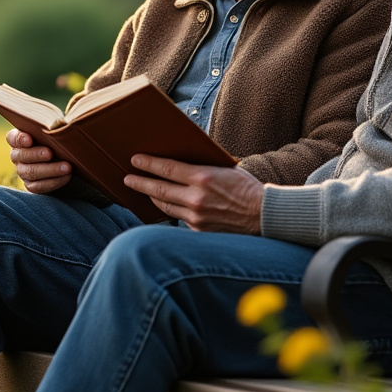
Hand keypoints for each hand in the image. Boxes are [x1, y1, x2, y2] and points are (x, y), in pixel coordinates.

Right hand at [7, 129, 72, 193]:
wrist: (61, 158)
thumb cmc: (54, 139)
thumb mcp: (52, 130)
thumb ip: (51, 126)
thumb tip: (61, 124)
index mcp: (18, 140)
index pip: (13, 138)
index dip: (20, 139)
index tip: (29, 139)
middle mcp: (17, 156)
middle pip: (22, 156)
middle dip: (36, 154)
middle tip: (50, 153)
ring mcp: (23, 172)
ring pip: (32, 172)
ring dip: (50, 170)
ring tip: (67, 167)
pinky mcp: (31, 185)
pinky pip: (39, 186)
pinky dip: (54, 182)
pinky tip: (66, 176)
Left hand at [123, 154, 264, 233]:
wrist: (264, 215)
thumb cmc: (246, 187)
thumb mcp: (224, 169)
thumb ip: (201, 167)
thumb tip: (177, 162)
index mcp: (203, 178)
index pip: (166, 169)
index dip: (148, 164)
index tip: (134, 160)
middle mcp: (196, 198)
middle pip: (159, 189)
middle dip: (140, 183)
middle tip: (127, 178)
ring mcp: (196, 217)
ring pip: (165, 206)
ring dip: (152, 197)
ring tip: (142, 190)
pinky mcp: (199, 231)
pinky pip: (178, 218)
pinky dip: (171, 210)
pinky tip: (163, 204)